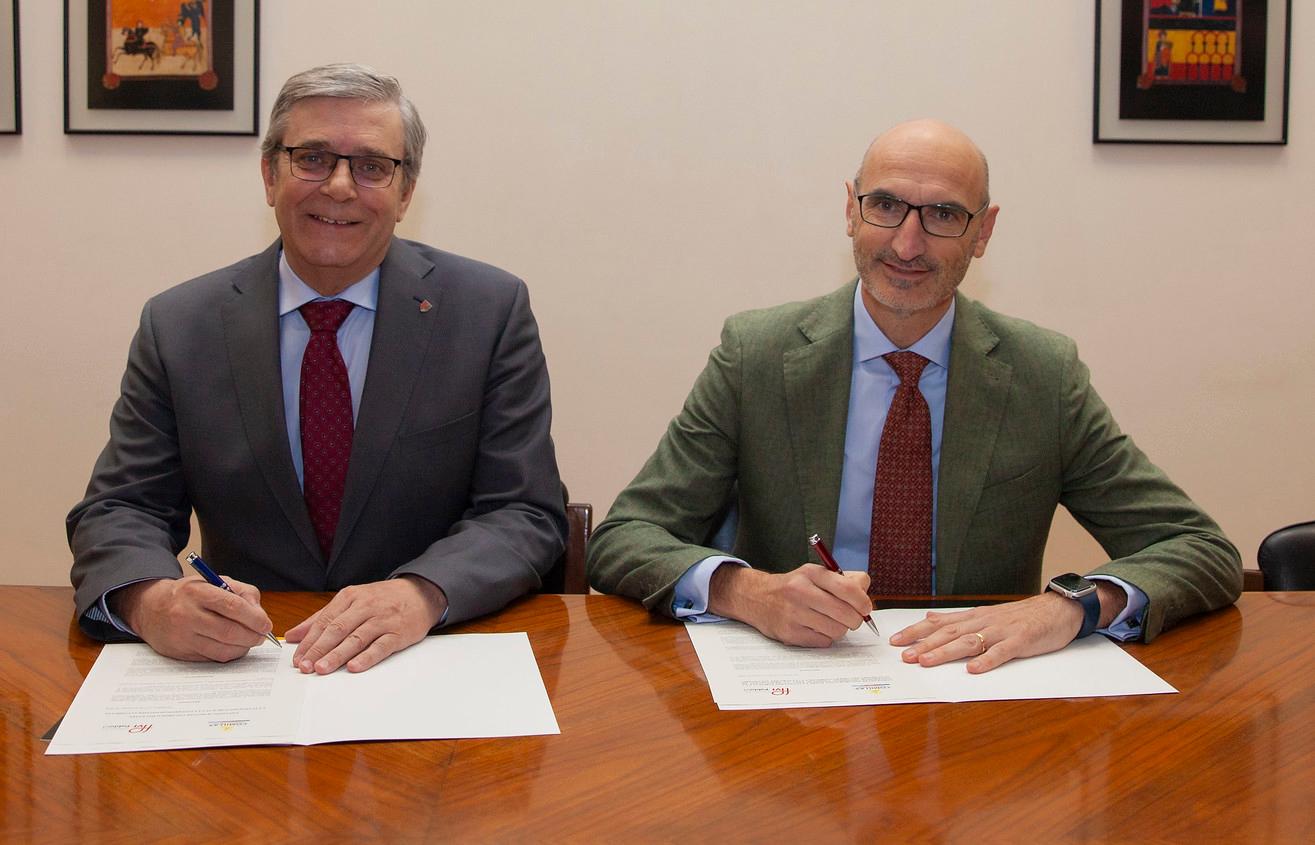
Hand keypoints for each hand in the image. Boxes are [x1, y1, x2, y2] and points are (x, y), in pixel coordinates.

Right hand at [112, 575, 272, 662]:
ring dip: (243, 648)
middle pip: (229, 631)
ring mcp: (182, 636)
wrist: (150, 608)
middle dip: (252, 636)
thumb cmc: (189, 594)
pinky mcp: (180, 653)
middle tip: (261, 636)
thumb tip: (260, 615)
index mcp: (198, 592)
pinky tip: (233, 646)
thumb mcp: (215, 582)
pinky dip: (228, 654)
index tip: (266, 624)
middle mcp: (187, 614)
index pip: (232, 606)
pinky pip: (212, 658)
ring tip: (249, 641)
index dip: (254, 618)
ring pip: (222, 649)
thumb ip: (242, 593)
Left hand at [285, 576, 447, 673]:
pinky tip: (354, 666)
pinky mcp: (398, 633)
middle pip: (337, 629)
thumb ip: (321, 618)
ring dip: (338, 655)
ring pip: (356, 638)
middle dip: (319, 649)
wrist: (421, 593)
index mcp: (350, 597)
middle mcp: (365, 607)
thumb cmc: (383, 599)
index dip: (309, 641)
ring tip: (322, 669)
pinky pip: (381, 646)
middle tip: (305, 667)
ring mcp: (383, 620)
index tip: (297, 658)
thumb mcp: (351, 601)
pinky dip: (367, 657)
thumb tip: (293, 635)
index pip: (324, 621)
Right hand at [708, 563, 872, 646]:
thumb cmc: (794, 587)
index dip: (863, 602)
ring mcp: (794, 613)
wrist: (757, 598)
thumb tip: (866, 595)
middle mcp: (801, 591)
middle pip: (846, 614)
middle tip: (851, 619)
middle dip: (855, 620)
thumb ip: (844, 580)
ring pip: (837, 630)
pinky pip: (823, 642)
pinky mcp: (790, 633)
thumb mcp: (815, 574)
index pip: (849, 589)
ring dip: (839, 629)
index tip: (865, 608)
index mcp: (811, 573)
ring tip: (830, 622)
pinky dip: (825, 638)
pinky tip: (816, 629)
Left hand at [888, 583, 1124, 672]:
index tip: (896, 641)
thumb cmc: (1021, 616)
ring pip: (968, 642)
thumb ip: (958, 619)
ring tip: (926, 661)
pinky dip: (987, 661)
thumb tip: (930, 618)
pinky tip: (974, 670)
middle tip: (904, 655)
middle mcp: (983, 622)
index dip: (916, 632)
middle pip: (948, 633)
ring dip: (945, 652)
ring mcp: (1001, 631)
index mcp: (973, 617)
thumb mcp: (985, 614)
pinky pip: (1002, 652)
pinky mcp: (1021, 641)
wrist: (1057, 609)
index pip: (938, 624)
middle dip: (924, 644)